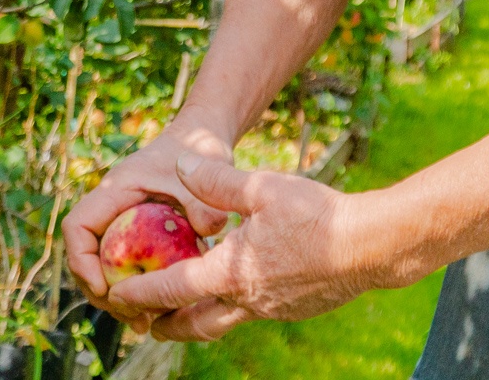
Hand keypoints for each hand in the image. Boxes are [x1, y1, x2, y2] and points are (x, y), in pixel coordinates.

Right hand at [64, 125, 233, 310]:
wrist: (202, 137)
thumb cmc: (199, 149)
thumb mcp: (205, 170)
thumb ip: (206, 201)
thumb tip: (209, 231)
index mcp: (115, 189)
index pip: (78, 227)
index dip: (82, 261)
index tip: (105, 290)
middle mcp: (111, 208)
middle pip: (86, 257)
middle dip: (101, 292)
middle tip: (132, 318)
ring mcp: (121, 222)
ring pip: (103, 267)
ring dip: (118, 298)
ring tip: (145, 324)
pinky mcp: (135, 234)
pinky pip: (125, 267)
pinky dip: (137, 290)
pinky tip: (160, 311)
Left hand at [106, 153, 386, 341]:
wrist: (371, 247)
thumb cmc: (318, 215)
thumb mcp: (262, 188)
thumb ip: (216, 180)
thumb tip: (180, 165)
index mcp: (231, 272)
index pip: (171, 289)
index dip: (140, 292)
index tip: (117, 295)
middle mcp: (247, 300)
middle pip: (193, 323)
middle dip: (165, 323)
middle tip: (145, 320)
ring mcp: (272, 309)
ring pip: (224, 321)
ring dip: (198, 318)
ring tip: (185, 310)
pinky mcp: (294, 308)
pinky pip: (253, 312)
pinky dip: (233, 305)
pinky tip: (241, 285)